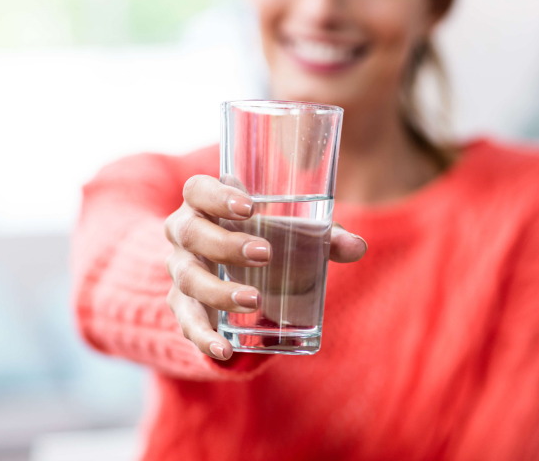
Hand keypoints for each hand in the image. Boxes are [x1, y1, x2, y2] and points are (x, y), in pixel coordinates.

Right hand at [164, 175, 366, 360]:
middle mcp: (185, 233)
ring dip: (218, 291)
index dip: (217, 195)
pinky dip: (203, 337)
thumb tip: (358, 247)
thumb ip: (323, 237)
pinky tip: (224, 349)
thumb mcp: (290, 233)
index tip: (250, 207)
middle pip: (190, 232)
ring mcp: (180, 269)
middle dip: (226, 244)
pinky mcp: (183, 305)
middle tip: (265, 253)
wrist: (226, 270)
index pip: (198, 189)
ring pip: (187, 278)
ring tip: (255, 300)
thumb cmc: (263, 236)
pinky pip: (186, 322)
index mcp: (205, 203)